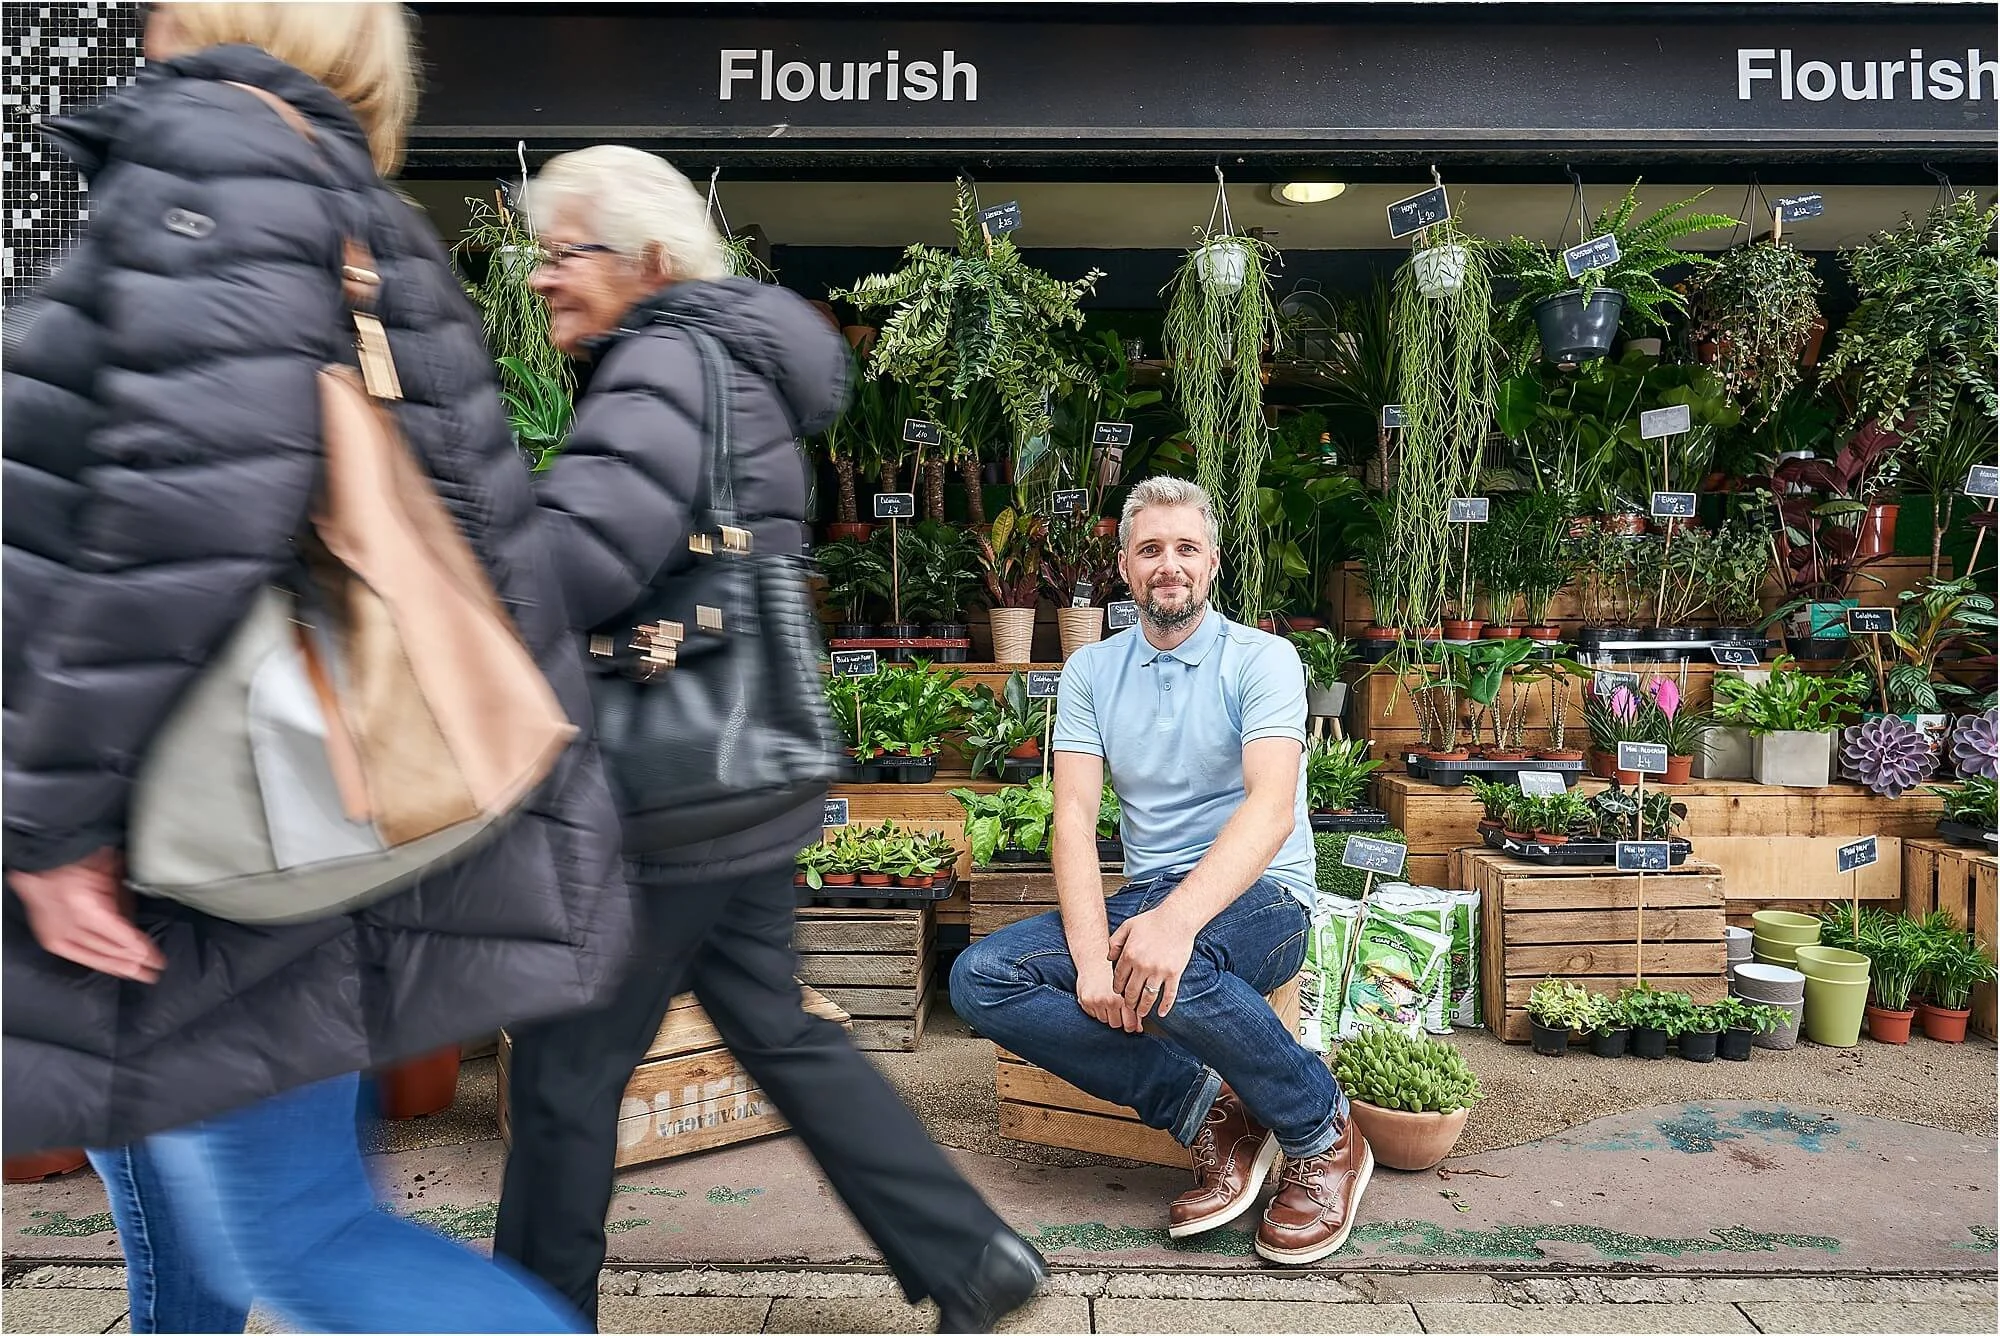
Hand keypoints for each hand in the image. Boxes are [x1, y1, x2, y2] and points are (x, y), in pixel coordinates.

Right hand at [9, 849, 162, 982]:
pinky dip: (100, 962)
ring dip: (120, 966)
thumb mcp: (107, 874)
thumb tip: (135, 927)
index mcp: (85, 907)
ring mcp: (58, 933)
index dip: (138, 948)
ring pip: (96, 956)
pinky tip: (115, 969)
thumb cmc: (74, 863)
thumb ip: (122, 901)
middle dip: (133, 960)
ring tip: (139, 973)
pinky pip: (80, 956)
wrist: (40, 865)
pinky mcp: (52, 940)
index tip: (155, 958)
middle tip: (153, 970)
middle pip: (108, 948)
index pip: (118, 935)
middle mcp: (70, 924)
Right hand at [1076, 959, 1142, 1033]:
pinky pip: (1093, 1015)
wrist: (1095, 959)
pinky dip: (1097, 1010)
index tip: (1133, 1026)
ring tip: (1109, 1002)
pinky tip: (1100, 999)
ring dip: (1108, 1014)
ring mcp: (1096, 1002)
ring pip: (1104, 1020)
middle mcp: (1109, 1000)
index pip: (1129, 1022)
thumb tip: (1139, 1029)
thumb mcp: (1128, 988)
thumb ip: (1135, 1007)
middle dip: (1120, 1020)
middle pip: (1116, 1024)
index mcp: (1123, 997)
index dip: (1132, 1026)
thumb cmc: (1114, 973)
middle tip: (1120, 1011)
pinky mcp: (1085, 1001)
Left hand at [1108, 907, 1196, 1018]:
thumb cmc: (1152, 920)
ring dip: (1143, 1008)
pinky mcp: (1174, 974)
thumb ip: (1115, 941)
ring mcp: (1158, 971)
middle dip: (1128, 1002)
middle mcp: (1142, 966)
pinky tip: (1162, 1013)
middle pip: (1131, 992)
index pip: (1119, 979)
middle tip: (1128, 1007)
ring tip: (1141, 1013)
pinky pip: (1169, 995)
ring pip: (1148, 997)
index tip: (1119, 993)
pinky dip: (1165, 1006)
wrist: (1177, 918)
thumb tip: (1108, 958)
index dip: (1117, 989)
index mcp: (1129, 955)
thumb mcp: (1128, 926)